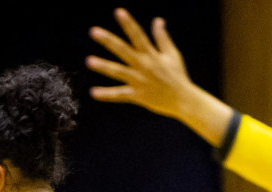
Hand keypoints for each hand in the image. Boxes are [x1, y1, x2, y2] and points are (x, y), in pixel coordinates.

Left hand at [86, 9, 232, 143]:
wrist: (183, 99)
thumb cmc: (177, 76)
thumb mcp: (172, 54)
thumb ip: (162, 38)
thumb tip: (158, 20)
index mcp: (151, 54)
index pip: (137, 35)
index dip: (128, 23)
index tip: (119, 11)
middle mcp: (143, 65)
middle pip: (123, 50)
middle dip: (108, 40)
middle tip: (93, 31)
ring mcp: (139, 80)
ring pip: (118, 71)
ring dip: (103, 66)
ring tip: (88, 60)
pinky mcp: (137, 95)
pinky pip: (119, 94)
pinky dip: (107, 94)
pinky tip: (93, 92)